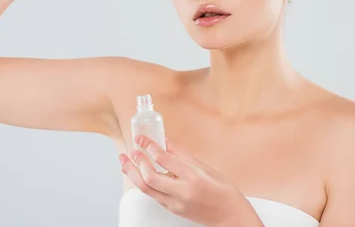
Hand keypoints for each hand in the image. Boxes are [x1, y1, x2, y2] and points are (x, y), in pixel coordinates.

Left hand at [119, 135, 263, 226]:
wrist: (229, 216)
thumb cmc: (223, 191)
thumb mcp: (206, 168)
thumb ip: (183, 156)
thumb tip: (166, 142)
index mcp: (193, 178)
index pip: (165, 160)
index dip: (150, 147)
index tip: (142, 138)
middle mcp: (182, 192)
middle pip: (150, 178)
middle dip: (137, 162)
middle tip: (131, 150)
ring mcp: (175, 204)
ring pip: (146, 189)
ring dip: (132, 173)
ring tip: (124, 161)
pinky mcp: (172, 210)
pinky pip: (153, 195)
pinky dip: (143, 182)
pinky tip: (138, 173)